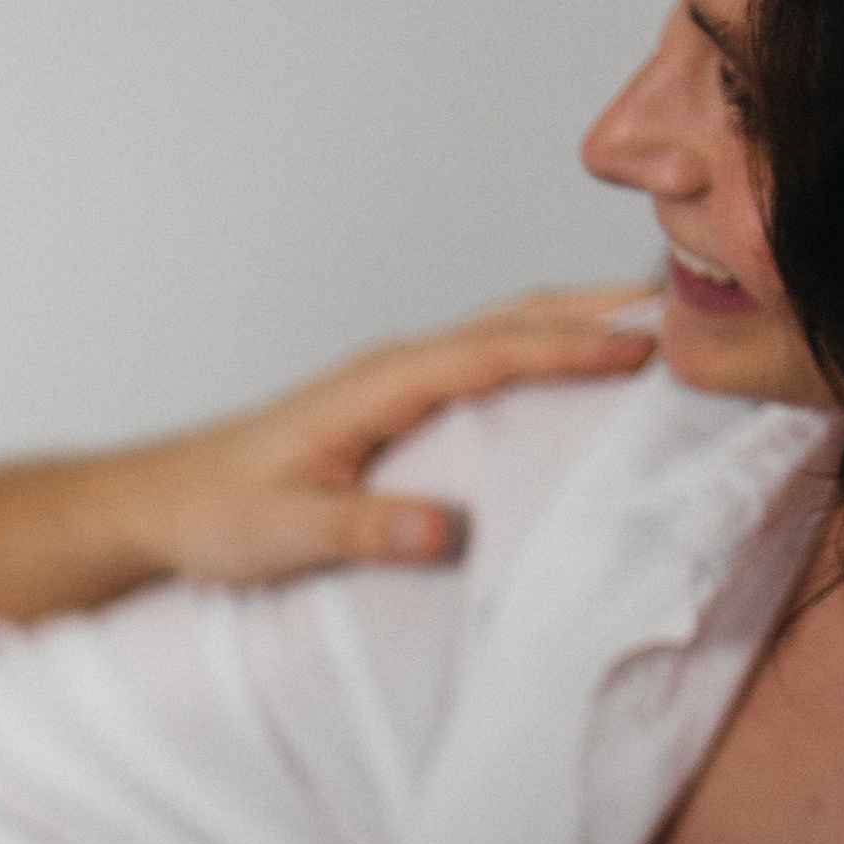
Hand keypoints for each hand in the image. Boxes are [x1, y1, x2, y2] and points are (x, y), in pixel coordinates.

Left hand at [128, 286, 661, 586]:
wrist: (159, 504)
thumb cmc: (215, 516)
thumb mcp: (286, 535)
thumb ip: (366, 532)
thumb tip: (444, 532)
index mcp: (373, 387)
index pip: (489, 352)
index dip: (566, 346)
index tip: (640, 346)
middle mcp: (390, 368)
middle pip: (509, 320)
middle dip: (594, 308)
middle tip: (684, 310)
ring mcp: (393, 380)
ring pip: (500, 332)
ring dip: (574, 320)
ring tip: (657, 325)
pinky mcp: (394, 402)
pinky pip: (484, 361)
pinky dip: (540, 349)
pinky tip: (575, 368)